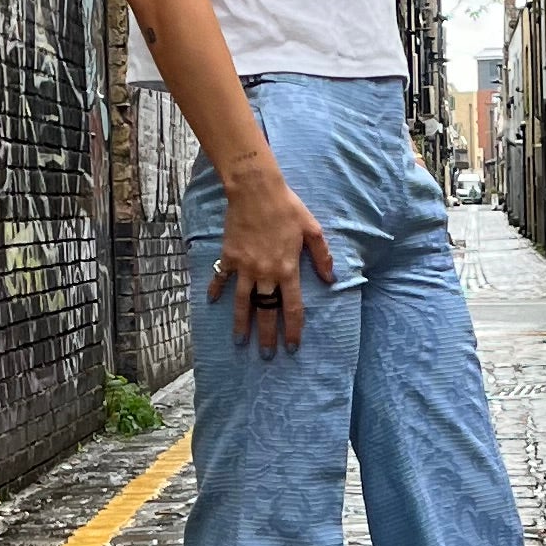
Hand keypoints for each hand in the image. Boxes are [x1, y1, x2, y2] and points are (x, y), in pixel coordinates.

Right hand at [211, 161, 334, 354]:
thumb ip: (322, 257)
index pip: (292, 308)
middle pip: (266, 311)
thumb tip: (332, 280)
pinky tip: (213, 302)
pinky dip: (216, 290)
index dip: (293, 330)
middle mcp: (265, 273)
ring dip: (241, 323)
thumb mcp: (312, 230)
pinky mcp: (229, 257)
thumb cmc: (287, 208)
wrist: (255, 190)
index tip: (292, 346)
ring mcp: (245, 267)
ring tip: (240, 340)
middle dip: (266, 336)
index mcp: (288, 269)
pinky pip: (221, 278)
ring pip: (242, 303)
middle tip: (265, 355)